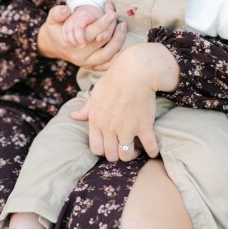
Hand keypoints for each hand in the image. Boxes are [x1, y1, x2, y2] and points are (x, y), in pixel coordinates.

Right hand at [37, 3, 126, 70]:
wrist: (53, 45)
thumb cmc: (55, 29)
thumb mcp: (52, 19)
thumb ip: (57, 13)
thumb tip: (67, 11)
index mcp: (69, 44)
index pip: (90, 33)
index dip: (102, 23)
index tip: (112, 13)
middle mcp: (79, 56)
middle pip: (101, 42)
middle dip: (113, 28)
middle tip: (119, 18)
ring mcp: (86, 63)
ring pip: (108, 55)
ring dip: (118, 41)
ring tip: (123, 27)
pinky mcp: (93, 67)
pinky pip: (109, 64)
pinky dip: (118, 56)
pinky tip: (126, 44)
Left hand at [70, 43, 178, 161]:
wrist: (134, 72)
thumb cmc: (113, 81)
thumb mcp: (95, 95)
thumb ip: (85, 109)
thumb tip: (73, 116)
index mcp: (96, 121)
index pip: (95, 148)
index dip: (102, 151)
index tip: (109, 146)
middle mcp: (109, 128)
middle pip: (111, 155)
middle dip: (116, 156)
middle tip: (122, 150)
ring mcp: (126, 129)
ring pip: (126, 155)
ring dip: (131, 156)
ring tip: (135, 150)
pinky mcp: (143, 126)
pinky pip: (149, 147)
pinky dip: (152, 151)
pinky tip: (154, 150)